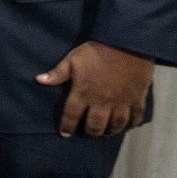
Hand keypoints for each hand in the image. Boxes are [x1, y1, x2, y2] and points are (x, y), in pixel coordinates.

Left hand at [38, 40, 154, 137]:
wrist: (127, 44)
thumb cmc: (97, 51)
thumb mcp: (73, 59)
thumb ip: (57, 73)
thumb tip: (39, 80)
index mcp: (83, 93)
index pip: (72, 115)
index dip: (67, 126)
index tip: (65, 133)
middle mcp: (102, 101)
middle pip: (95, 125)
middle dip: (90, 132)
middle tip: (88, 132)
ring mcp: (121, 102)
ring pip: (115, 125)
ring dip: (110, 131)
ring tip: (105, 132)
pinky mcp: (137, 99)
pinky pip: (136, 118)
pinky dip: (131, 125)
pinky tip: (126, 127)